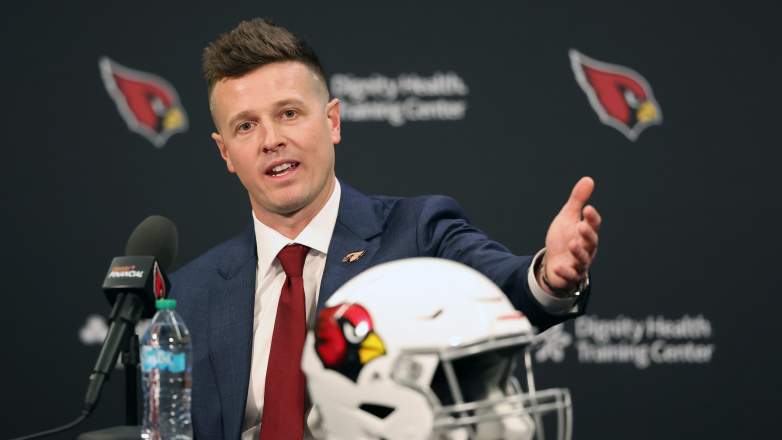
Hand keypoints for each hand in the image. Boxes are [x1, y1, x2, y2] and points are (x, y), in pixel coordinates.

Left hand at [539, 176, 601, 295]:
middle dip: (587, 235)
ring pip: (583, 259)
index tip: (587, 208)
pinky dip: (565, 272)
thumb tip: (588, 179)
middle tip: (580, 226)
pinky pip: (571, 276)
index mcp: (587, 234)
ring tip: (572, 244)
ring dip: (579, 252)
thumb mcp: (568, 217)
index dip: (592, 218)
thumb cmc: (563, 238)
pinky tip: (558, 266)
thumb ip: (578, 200)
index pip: (593, 225)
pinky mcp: (570, 276)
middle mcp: (587, 249)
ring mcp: (579, 263)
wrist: (553, 261)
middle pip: (591, 242)